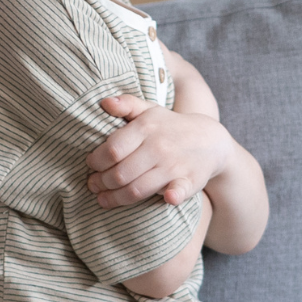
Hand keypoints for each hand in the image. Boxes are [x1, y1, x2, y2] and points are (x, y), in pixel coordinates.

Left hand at [88, 94, 236, 208]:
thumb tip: (104, 102)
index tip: (90, 166)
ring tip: (103, 200)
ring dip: (115, 198)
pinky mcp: (189, 181)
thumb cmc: (170, 126)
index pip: (112, 150)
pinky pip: (178, 191)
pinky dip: (172, 196)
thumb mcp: (149, 110)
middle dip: (101, 183)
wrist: (210, 140)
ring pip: (137, 189)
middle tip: (93, 185)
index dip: (95, 161)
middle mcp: (159, 147)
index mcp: (146, 127)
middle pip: (120, 173)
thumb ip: (126, 104)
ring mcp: (174, 165)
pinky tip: (164, 199)